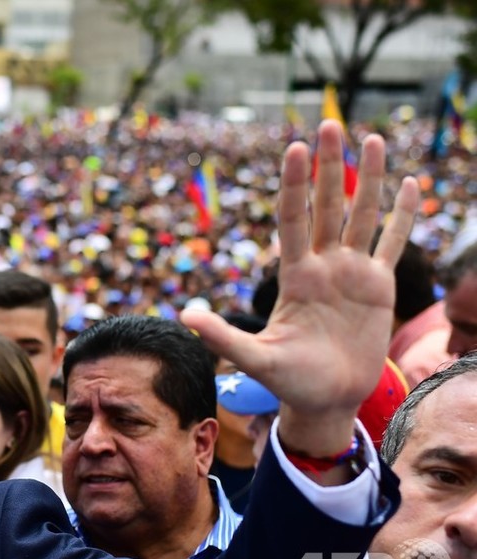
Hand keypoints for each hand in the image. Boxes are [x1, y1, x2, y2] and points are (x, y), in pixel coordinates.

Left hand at [181, 120, 418, 458]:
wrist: (325, 399)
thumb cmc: (288, 381)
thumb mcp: (255, 359)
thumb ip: (224, 336)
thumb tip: (185, 316)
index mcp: (294, 276)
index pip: (293, 219)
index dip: (294, 185)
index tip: (294, 148)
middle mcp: (323, 266)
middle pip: (328, 206)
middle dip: (328, 166)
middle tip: (329, 124)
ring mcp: (351, 273)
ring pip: (363, 216)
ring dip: (369, 179)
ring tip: (372, 138)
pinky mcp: (378, 287)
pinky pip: (390, 244)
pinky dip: (401, 217)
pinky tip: (408, 185)